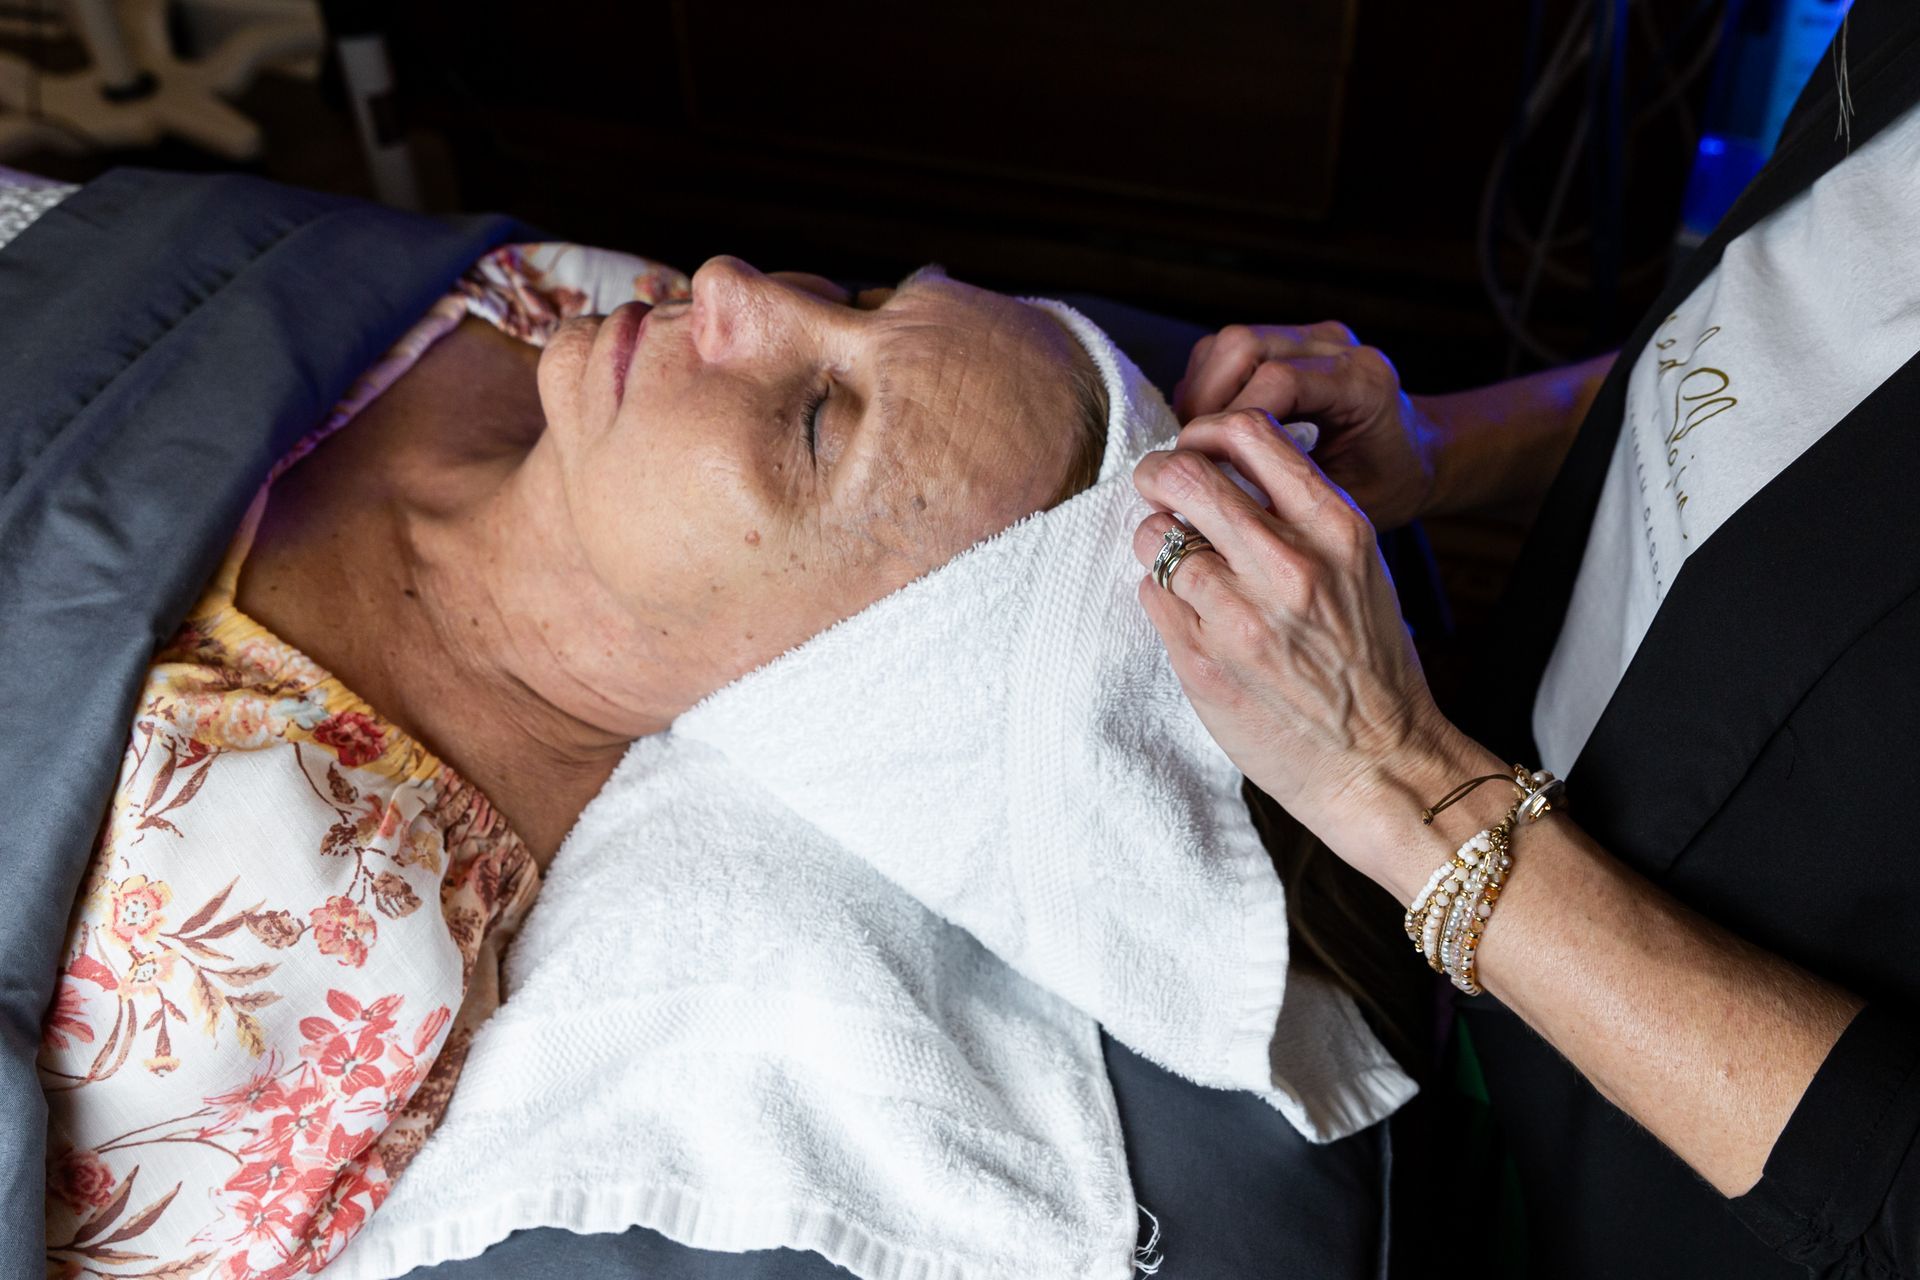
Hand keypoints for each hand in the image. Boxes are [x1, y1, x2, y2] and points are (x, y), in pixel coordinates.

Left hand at [1131, 408, 1483, 886]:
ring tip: (1175, 559)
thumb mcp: (1360, 566)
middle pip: (1186, 474)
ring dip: (1154, 539)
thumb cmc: (1369, 662)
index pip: (1250, 433)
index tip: (1195, 448)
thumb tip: (1227, 466)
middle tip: (1155, 483)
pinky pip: (1150, 595)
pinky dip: (1158, 594)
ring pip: (1155, 536)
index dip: (1205, 431)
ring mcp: (1238, 616)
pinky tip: (1187, 610)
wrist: (1381, 763)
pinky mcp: (1201, 661)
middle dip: (1158, 471)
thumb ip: (1300, 512)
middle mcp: (1288, 566)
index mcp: (1335, 529)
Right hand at [1172, 323, 1442, 530]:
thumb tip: (1219, 495)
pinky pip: (1230, 349)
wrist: (1415, 455)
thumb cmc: (1388, 484)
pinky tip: (1212, 426)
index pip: (1278, 381)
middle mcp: (1337, 347)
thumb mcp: (1350, 501)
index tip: (1205, 464)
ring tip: (1198, 442)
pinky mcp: (1290, 340)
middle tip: (1191, 453)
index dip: (1230, 421)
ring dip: (1200, 392)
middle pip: (1244, 346)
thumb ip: (1293, 490)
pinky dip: (1208, 384)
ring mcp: (1312, 338)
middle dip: (1205, 400)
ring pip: (1229, 343)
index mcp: (1362, 383)